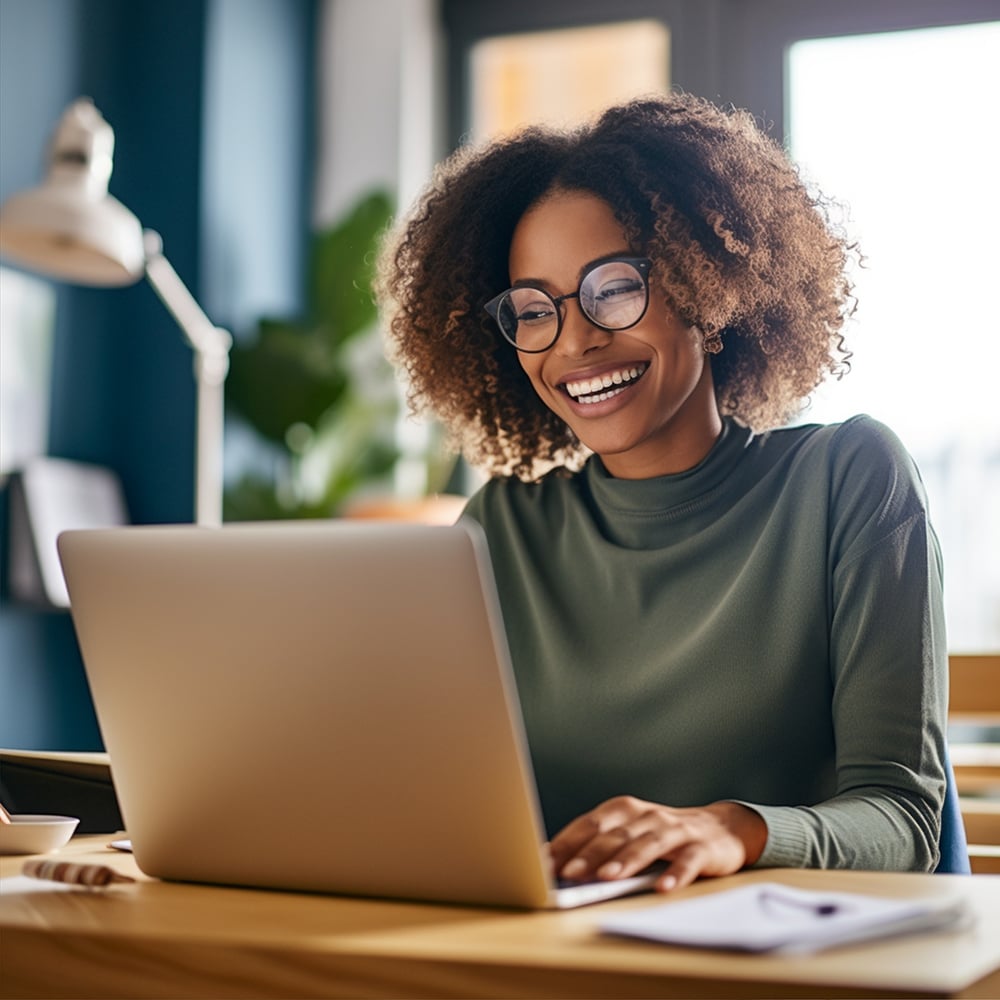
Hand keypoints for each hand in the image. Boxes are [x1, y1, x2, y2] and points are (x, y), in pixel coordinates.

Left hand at [548, 796, 767, 891]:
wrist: (720, 828)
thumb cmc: (662, 835)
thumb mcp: (629, 834)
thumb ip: (598, 846)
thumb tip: (554, 867)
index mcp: (624, 810)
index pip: (589, 824)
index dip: (566, 843)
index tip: (545, 864)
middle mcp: (647, 816)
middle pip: (615, 835)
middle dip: (590, 854)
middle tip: (568, 874)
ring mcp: (676, 831)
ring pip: (647, 844)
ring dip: (626, 861)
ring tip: (608, 878)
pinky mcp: (702, 848)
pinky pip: (687, 862)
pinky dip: (674, 874)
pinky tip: (661, 888)